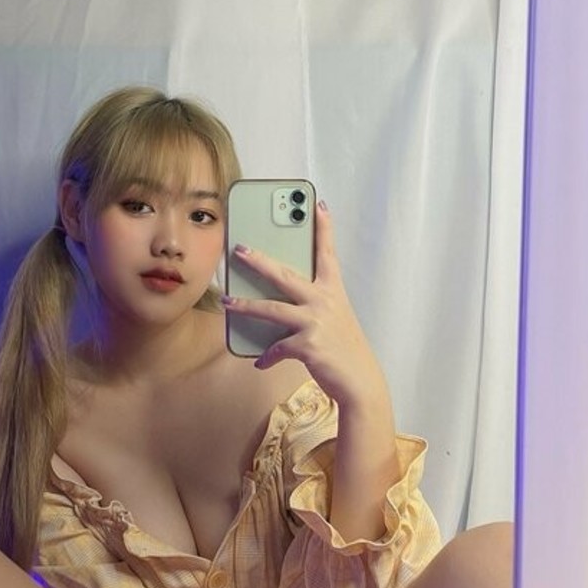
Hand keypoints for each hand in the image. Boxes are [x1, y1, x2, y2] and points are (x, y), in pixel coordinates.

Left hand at [222, 203, 384, 404]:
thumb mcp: (335, 320)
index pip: (328, 254)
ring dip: (245, 305)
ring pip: (271, 308)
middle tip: (239, 250)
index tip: (318, 205)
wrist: (360, 382)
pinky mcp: (307, 344)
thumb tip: (282, 306)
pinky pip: (276, 348)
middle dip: (259, 261)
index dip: (323, 229)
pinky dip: (266, 356)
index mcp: (333, 292)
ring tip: (227, 301)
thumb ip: (314, 306)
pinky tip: (260, 361)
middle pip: (285, 275)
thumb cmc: (344, 349)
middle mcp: (324, 302)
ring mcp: (315, 322)